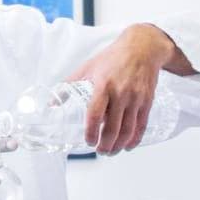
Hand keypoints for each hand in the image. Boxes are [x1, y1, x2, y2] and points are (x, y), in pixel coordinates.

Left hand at [67, 24, 176, 153]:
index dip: (91, 131)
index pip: (95, 113)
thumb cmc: (112, 57)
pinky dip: (135, 139)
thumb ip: (69, 86)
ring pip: (128, 129)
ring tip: (111, 152)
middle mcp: (121, 92)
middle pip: (113, 126)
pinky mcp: (147, 100)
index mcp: (103, 85)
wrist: (142, 48)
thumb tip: (52, 105)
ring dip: (119, 145)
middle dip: (105, 144)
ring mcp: (136, 98)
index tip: (88, 142)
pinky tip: (128, 146)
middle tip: (99, 151)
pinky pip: (142, 124)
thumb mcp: (87, 67)